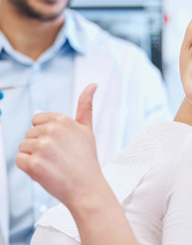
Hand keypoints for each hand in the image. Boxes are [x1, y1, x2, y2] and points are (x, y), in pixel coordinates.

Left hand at [15, 83, 101, 206]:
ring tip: (53, 164)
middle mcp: (51, 130)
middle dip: (40, 145)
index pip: (38, 120)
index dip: (46, 134)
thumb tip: (93, 85)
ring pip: (23, 147)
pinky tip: (45, 171)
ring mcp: (42, 147)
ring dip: (34, 157)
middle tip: (58, 157)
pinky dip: (28, 168)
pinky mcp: (33, 164)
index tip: (60, 145)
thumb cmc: (86, 159)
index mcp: (62, 119)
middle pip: (29, 134)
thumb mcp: (87, 129)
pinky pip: (19, 160)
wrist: (87, 187)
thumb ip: (86, 105)